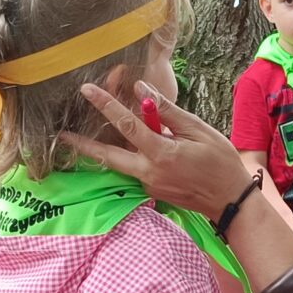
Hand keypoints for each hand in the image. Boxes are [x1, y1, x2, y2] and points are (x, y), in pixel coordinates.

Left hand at [60, 82, 253, 216]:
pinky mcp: (152, 191)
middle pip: (108, 157)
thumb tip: (141, 91)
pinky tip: (130, 145)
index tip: (86, 90)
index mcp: (161, 154)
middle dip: (82, 145)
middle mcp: (148, 172)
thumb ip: (167, 111)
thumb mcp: (198, 130)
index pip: (126, 125)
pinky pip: (135, 169)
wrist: (231, 202)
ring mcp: (148, 185)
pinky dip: (128, 156)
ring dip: (102, 151)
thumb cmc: (220, 162)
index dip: (105, 105)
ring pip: (120, 164)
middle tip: (61, 134)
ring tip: (83, 137)